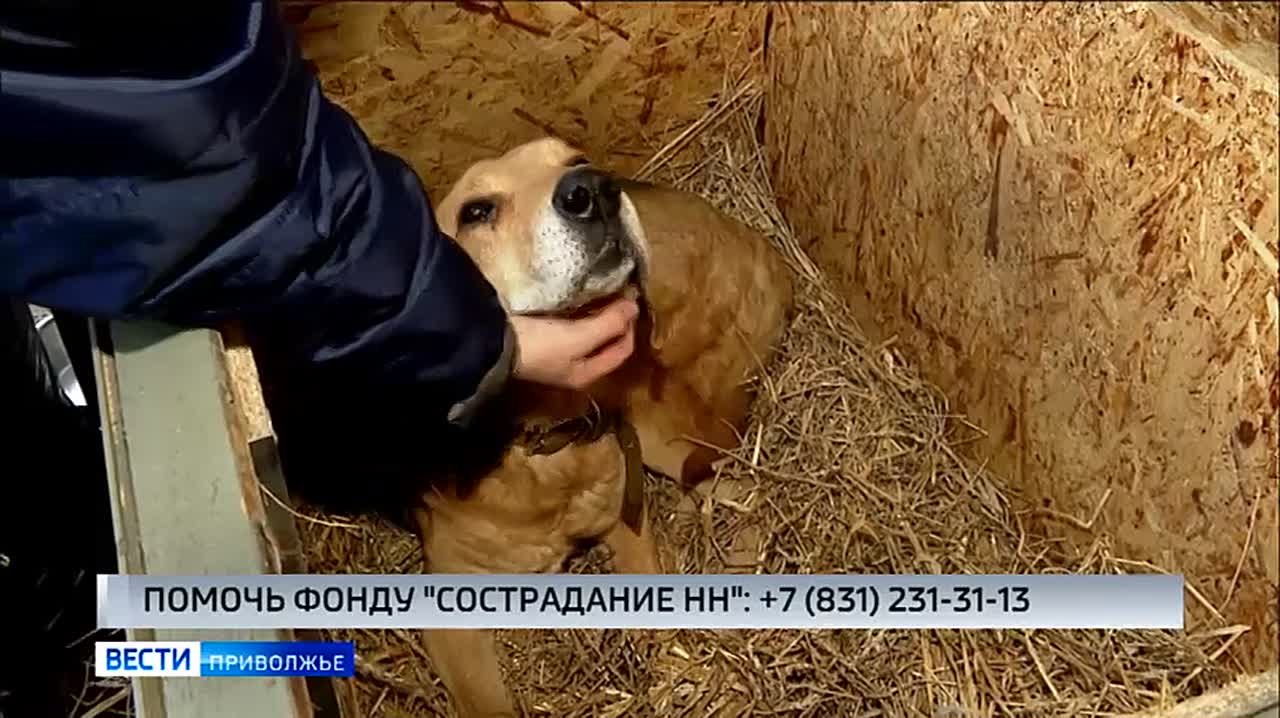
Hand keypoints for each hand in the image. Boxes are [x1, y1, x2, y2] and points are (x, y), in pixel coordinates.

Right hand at [509, 295, 638, 389]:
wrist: (493, 344)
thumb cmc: (541, 345)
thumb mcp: (579, 336)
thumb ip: (609, 324)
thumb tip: (635, 306)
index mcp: (588, 373)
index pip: (622, 350)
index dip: (631, 327)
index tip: (631, 301)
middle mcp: (576, 368)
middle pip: (608, 343)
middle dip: (617, 321)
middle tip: (620, 294)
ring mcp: (559, 355)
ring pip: (591, 335)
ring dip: (601, 317)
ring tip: (605, 293)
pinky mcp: (544, 340)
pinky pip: (574, 328)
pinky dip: (582, 315)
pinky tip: (581, 300)